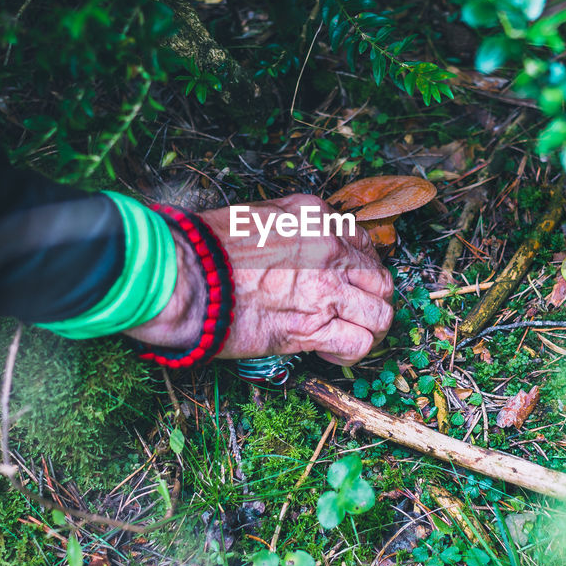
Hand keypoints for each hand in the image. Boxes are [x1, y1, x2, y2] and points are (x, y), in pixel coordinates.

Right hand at [125, 194, 393, 364]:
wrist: (185, 276)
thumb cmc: (207, 245)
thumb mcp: (258, 213)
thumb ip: (291, 227)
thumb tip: (300, 245)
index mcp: (318, 218)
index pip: (363, 243)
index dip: (360, 267)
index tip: (347, 281)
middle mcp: (331, 251)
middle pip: (380, 280)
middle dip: (373, 298)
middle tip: (354, 310)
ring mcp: (326, 291)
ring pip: (380, 314)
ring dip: (371, 327)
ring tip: (352, 334)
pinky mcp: (312, 329)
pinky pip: (358, 344)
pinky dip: (352, 352)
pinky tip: (331, 352)